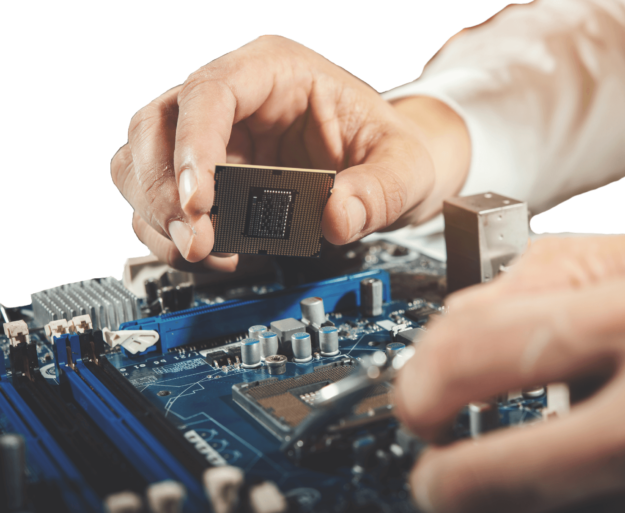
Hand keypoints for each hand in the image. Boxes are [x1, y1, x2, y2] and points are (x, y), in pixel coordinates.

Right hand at [110, 35, 469, 270]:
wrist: (386, 170)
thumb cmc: (388, 150)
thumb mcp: (404, 166)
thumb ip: (377, 192)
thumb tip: (335, 219)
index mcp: (277, 70)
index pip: (210, 92)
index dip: (194, 146)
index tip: (200, 204)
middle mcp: (235, 98)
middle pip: (156, 126)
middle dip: (165, 191)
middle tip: (199, 243)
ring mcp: (214, 137)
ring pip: (141, 164)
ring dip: (160, 216)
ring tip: (207, 253)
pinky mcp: (207, 177)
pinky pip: (160, 201)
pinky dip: (172, 235)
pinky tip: (214, 255)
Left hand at [395, 227, 624, 512]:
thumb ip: (554, 275)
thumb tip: (458, 324)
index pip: (486, 354)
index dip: (425, 382)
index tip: (415, 399)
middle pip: (500, 476)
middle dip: (444, 481)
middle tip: (437, 468)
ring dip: (504, 503)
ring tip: (505, 470)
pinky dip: (565, 508)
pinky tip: (575, 478)